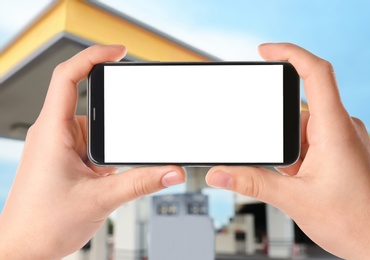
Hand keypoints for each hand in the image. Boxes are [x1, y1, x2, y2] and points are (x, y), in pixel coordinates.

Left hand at [0, 45, 185, 258]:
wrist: (23, 249)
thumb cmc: (42, 224)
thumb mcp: (101, 199)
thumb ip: (141, 182)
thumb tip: (171, 171)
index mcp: (52, 131)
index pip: (68, 77)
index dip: (93, 56)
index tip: (118, 51)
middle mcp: (54, 134)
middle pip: (90, 106)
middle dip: (113, 124)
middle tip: (121, 145)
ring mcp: (59, 147)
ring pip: (94, 131)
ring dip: (109, 149)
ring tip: (106, 175)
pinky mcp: (65, 159)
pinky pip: (91, 147)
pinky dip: (104, 158)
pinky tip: (104, 179)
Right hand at [206, 43, 369, 258]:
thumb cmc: (356, 222)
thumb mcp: (295, 200)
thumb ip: (252, 183)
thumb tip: (220, 173)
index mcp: (334, 130)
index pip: (316, 73)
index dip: (289, 54)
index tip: (264, 51)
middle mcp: (340, 128)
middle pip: (298, 110)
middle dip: (278, 134)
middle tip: (280, 165)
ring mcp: (341, 139)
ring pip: (302, 130)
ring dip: (289, 152)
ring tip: (293, 181)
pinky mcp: (339, 151)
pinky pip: (310, 142)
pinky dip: (297, 157)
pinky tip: (299, 181)